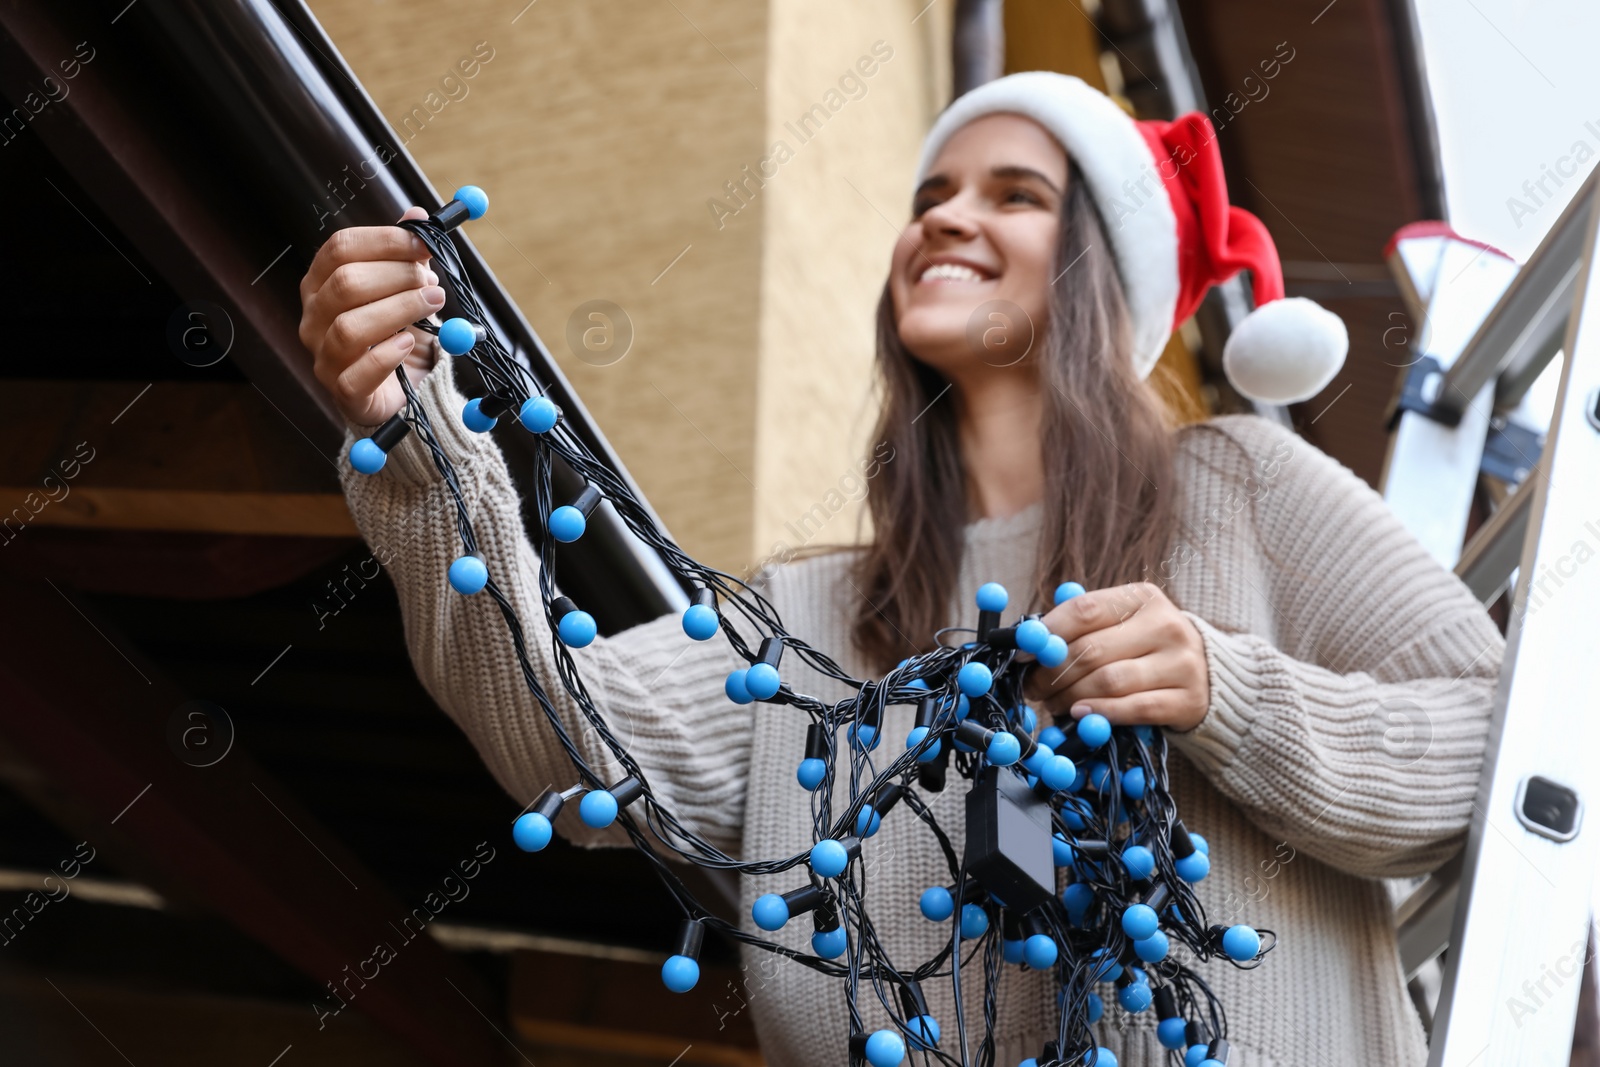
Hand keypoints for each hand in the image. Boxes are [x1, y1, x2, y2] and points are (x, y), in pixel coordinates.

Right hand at [298, 206, 445, 425]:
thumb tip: (418, 215)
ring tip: (432, 304)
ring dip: (399, 310)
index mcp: (322, 283)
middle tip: (431, 281)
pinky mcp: (342, 392)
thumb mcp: (404, 289)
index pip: (340, 248)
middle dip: (396, 276)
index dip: (384, 241)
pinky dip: (387, 356)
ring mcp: (323, 356)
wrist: (401, 389)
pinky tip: (410, 343)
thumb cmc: (397, 332)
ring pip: (350, 327)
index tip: (423, 243)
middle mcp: (314, 317)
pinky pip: (357, 374)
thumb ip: (408, 254)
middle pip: (345, 283)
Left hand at [1023, 582, 1209, 730]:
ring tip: (1052, 704)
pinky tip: (1081, 716)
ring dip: (1070, 697)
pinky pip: (1134, 709)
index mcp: (1142, 597)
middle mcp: (1165, 625)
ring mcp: (1181, 663)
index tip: (1020, 654)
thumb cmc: (1146, 647)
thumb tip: (1028, 639)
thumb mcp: (1121, 623)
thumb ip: (1081, 625)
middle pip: (1092, 650)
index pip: (1084, 610)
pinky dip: (1102, 713)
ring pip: (1109, 682)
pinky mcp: (1188, 699)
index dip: (1046, 633)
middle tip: (1032, 688)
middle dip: (1051, 673)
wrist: (1210, 675)